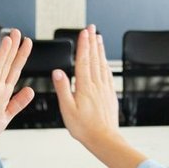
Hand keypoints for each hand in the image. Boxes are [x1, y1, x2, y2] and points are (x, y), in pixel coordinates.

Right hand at [0, 30, 33, 145]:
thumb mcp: (7, 115)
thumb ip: (18, 102)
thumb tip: (31, 90)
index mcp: (3, 92)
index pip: (14, 69)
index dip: (21, 55)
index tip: (28, 42)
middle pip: (5, 65)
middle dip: (12, 49)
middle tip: (16, 32)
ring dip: (1, 56)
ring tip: (6, 41)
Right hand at [51, 26, 119, 146]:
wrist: (104, 139)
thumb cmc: (84, 128)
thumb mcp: (67, 110)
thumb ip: (63, 89)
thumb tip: (58, 72)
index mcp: (85, 87)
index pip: (84, 61)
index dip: (83, 45)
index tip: (84, 32)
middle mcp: (96, 85)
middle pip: (94, 58)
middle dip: (93, 41)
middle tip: (92, 28)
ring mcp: (105, 89)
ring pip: (102, 64)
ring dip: (100, 50)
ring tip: (99, 38)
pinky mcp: (110, 95)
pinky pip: (108, 74)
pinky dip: (106, 64)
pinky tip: (105, 61)